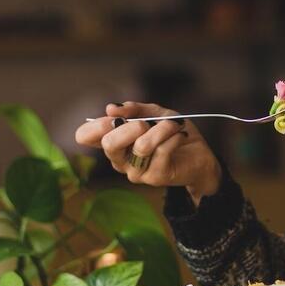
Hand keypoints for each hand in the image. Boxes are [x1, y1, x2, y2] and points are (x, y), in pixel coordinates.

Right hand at [74, 102, 221, 203]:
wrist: (200, 156)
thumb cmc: (173, 133)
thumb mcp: (155, 113)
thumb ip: (135, 109)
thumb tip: (111, 108)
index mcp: (114, 142)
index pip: (84, 136)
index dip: (95, 124)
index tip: (115, 117)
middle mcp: (119, 160)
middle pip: (109, 143)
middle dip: (130, 126)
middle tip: (146, 123)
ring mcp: (136, 171)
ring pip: (141, 146)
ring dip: (162, 129)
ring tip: (174, 124)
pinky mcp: (155, 177)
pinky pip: (162, 150)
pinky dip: (174, 136)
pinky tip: (180, 135)